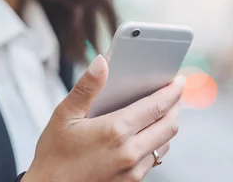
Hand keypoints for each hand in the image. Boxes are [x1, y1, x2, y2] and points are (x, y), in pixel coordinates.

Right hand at [22, 55, 185, 181]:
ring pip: (165, 143)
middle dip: (176, 106)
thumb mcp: (64, 115)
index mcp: (116, 131)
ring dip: (168, 125)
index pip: (157, 106)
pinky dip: (157, 142)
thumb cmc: (54, 154)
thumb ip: (87, 87)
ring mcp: (133, 170)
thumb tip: (102, 62)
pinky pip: (155, 159)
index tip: (178, 79)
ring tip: (161, 110)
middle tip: (173, 92)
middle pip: (169, 125)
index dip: (172, 90)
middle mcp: (130, 152)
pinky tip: (146, 133)